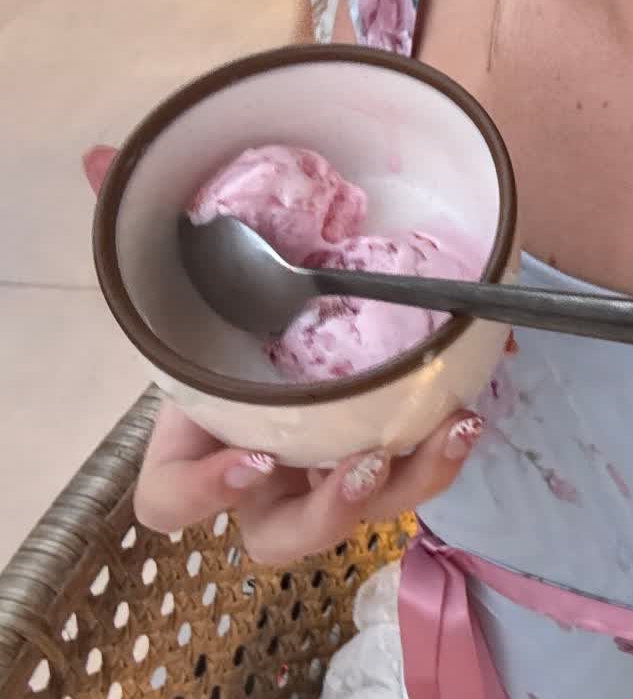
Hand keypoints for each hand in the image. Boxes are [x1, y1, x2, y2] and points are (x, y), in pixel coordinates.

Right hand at [80, 147, 481, 567]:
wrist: (294, 310)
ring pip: (366, 515)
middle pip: (283, 537)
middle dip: (327, 510)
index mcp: (201, 443)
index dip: (207, 493)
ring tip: (448, 429)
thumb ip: (145, 230)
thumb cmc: (230, 312)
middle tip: (362, 461)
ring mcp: (327, 478)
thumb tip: (97, 160)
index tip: (256, 457)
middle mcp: (263, 481)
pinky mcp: (388, 458)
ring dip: (411, 480)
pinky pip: (416, 474)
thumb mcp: (188, 275)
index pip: (172, 501)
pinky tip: (470, 407)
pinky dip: (446, 445)